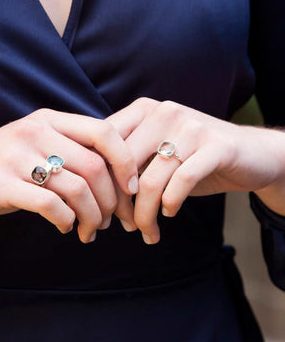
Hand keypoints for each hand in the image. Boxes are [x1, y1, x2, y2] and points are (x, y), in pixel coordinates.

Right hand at [0, 108, 138, 242]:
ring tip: (90, 230)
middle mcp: (33, 131)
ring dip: (92, 216)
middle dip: (112, 200)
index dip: (126, 161)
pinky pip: (50, 205)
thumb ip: (68, 151)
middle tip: (110, 221)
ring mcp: (14, 156)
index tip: (132, 188)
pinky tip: (67, 228)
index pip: (104, 131)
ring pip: (77, 188)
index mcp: (47, 120)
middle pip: (95, 165)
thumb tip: (117, 173)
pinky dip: (67, 221)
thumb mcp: (33, 149)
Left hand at [107, 97, 284, 243]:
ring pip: (150, 180)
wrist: (248, 153)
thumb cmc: (190, 157)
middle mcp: (164, 112)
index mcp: (143, 110)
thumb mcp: (154, 152)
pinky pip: (180, 182)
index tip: (102, 206)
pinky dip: (170, 204)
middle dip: (119, 203)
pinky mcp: (216, 146)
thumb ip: (126, 161)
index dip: (99, 179)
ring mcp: (191, 127)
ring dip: (144, 214)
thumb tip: (92, 191)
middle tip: (123, 224)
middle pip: (123, 165)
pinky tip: (170, 213)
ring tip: (146, 231)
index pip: (105, 145)